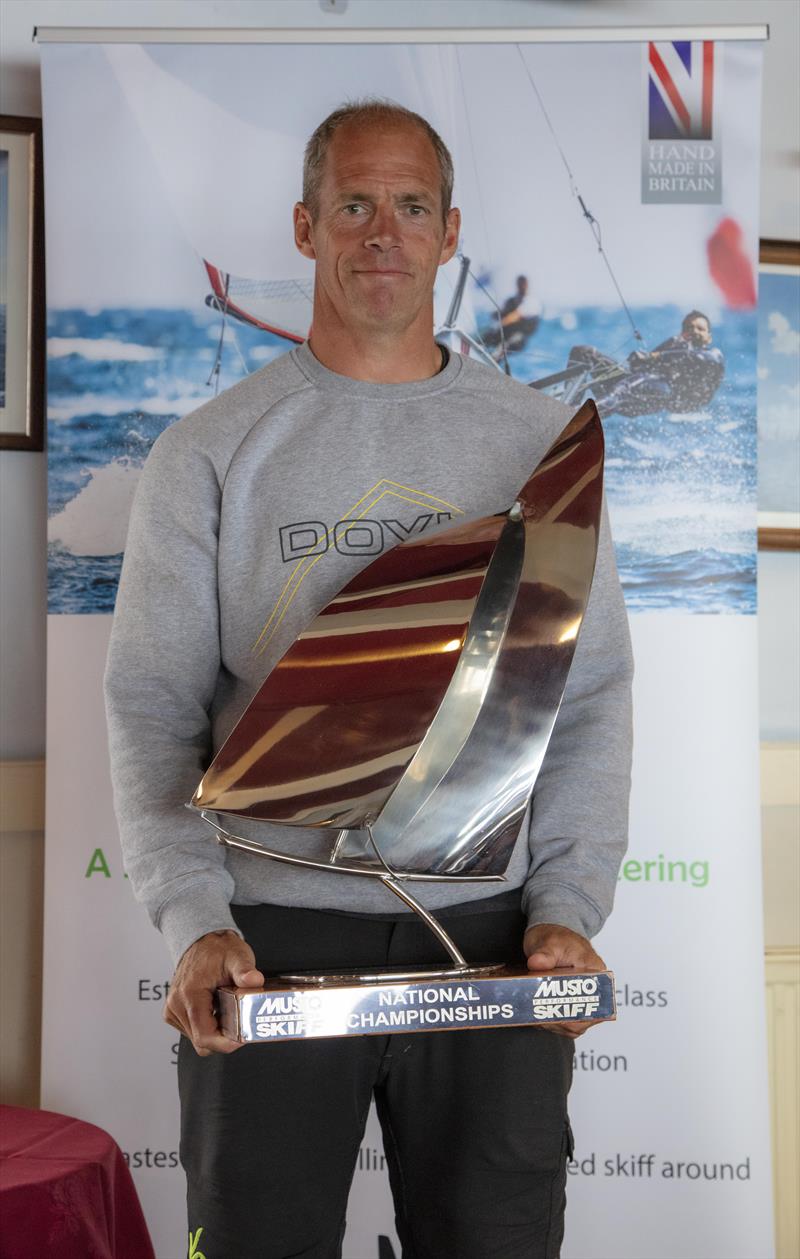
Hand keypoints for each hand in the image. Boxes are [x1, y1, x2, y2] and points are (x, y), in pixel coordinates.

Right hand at [164, 930, 264, 1055]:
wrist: (201, 940)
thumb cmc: (217, 949)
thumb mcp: (237, 956)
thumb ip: (245, 970)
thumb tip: (255, 980)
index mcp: (190, 994)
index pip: (204, 1036)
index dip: (225, 1043)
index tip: (242, 1038)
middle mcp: (177, 1004)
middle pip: (201, 1041)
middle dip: (223, 1038)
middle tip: (240, 1023)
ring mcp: (173, 1009)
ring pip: (197, 1039)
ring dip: (215, 1032)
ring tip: (228, 1011)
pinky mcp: (173, 1012)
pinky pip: (192, 1031)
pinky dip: (207, 1026)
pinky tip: (216, 1010)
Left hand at [523, 922, 605, 1040]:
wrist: (551, 932)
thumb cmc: (555, 935)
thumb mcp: (548, 941)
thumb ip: (544, 953)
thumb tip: (537, 963)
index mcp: (594, 970)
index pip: (594, 998)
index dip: (577, 1010)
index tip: (556, 1011)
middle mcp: (593, 986)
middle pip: (586, 1016)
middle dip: (564, 1020)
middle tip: (541, 1017)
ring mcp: (583, 995)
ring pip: (577, 1022)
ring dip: (558, 1024)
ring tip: (538, 1018)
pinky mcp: (573, 1000)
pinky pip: (569, 1020)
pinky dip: (555, 1022)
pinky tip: (540, 1019)